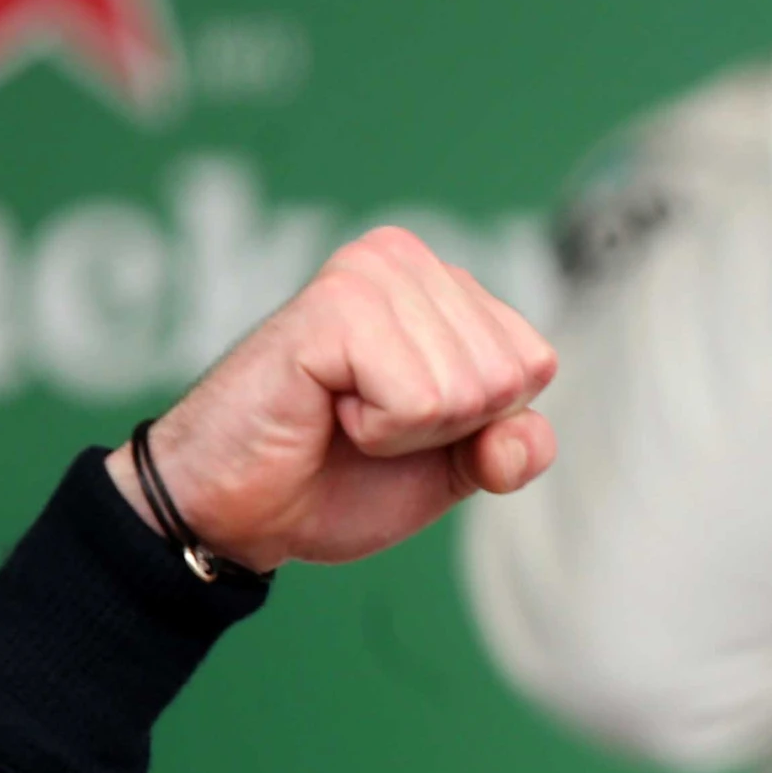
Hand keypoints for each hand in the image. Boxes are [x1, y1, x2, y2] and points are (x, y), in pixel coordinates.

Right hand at [105, 227, 556, 571]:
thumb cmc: (335, 477)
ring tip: (342, 414)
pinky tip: (327, 408)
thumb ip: (510, 448)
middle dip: (444, 429)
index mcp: (441, 284)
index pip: (534, 364)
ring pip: (467, 390)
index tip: (404, 423)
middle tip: (365, 423)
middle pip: (507, 378)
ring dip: (406, 432)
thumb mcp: (451, 469)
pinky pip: (420, 399)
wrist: (237, 512)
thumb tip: (523, 435)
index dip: (480, 425)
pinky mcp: (336, 305)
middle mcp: (407, 260)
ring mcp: (370, 273)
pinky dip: (379, 431)